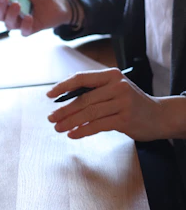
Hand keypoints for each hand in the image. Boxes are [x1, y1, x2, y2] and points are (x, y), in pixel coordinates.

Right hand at [0, 0, 70, 35]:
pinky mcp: (29, 30)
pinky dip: (25, 24)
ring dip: (11, 14)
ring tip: (17, 4)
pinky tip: (29, 17)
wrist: (57, 5)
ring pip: (9, 23)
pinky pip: (24, 31)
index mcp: (6, 2)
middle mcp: (9, 14)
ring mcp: (19, 23)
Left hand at [47, 68, 164, 140]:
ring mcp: (122, 103)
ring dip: (70, 122)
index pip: (81, 78)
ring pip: (88, 113)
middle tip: (51, 118)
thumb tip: (63, 96)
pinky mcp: (125, 119)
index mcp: (111, 75)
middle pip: (83, 99)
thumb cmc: (131, 102)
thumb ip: (93, 90)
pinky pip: (98, 125)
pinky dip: (83, 131)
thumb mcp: (114, 89)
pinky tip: (73, 134)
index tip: (50, 95)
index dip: (63, 87)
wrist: (160, 115)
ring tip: (58, 127)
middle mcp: (117, 86)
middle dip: (63, 110)